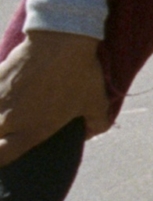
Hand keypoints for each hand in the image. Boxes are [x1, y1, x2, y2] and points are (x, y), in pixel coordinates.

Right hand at [0, 29, 112, 167]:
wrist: (60, 40)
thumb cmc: (81, 74)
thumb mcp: (96, 102)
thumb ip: (96, 124)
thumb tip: (91, 133)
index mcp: (32, 132)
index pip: (3, 157)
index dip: (1, 161)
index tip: (4, 156)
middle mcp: (9, 120)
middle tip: (4, 134)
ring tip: (5, 115)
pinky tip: (2, 91)